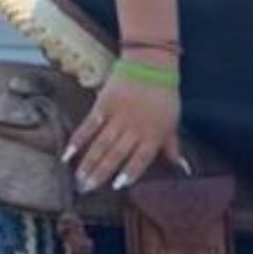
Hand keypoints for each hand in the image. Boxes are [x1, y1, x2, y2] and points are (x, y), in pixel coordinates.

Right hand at [65, 66, 185, 192]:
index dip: (129, 173)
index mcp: (153, 134)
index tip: (117, 186)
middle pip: (115, 156)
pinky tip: (68, 155)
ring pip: (100, 145)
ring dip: (88, 164)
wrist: (150, 63)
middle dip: (100, 175)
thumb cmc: (164, 95)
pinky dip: (78, 141)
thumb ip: (173, 148)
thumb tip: (184, 169)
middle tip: (87, 190)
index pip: (140, 159)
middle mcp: (134, 129)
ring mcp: (117, 117)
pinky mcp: (103, 105)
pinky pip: (88, 126)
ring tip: (78, 180)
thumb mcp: (173, 122)